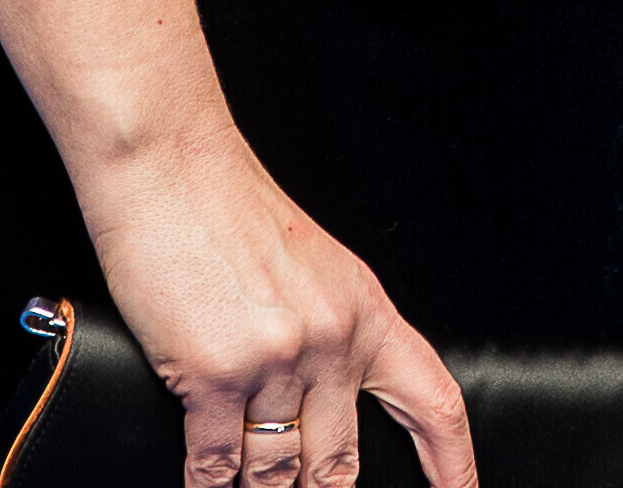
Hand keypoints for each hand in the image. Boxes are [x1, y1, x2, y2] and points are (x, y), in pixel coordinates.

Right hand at [74, 133, 474, 487]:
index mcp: (366, 311)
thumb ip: (330, 333)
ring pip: (276, 469)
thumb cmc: (230, 210)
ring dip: (259, 487)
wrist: (170, 167)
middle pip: (340, 460)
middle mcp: (332, 341)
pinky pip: (216, 463)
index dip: (452, 462)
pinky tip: (209, 486)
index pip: (432, 401)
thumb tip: (322, 403)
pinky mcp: (214, 376)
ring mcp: (275, 362)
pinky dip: (209, 484)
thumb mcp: (314, 269)